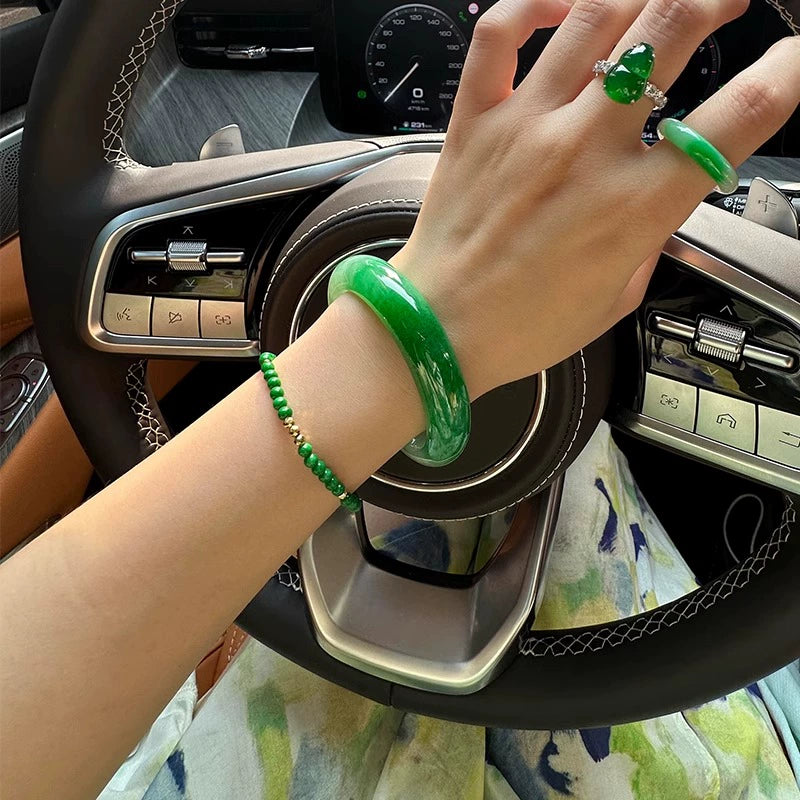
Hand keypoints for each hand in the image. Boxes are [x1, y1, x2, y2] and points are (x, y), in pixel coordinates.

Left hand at [390, 0, 799, 398]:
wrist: (438, 331)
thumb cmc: (522, 326)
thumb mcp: (616, 298)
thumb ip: (648, 238)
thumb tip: (658, 200)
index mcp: (635, 207)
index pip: (739, 117)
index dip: (785, 73)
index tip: (791, 58)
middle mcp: (585, 152)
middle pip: (671, 29)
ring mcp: (526, 127)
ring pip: (596, 14)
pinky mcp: (476, 121)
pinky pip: (501, 32)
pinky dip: (535, 0)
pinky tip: (563, 3)